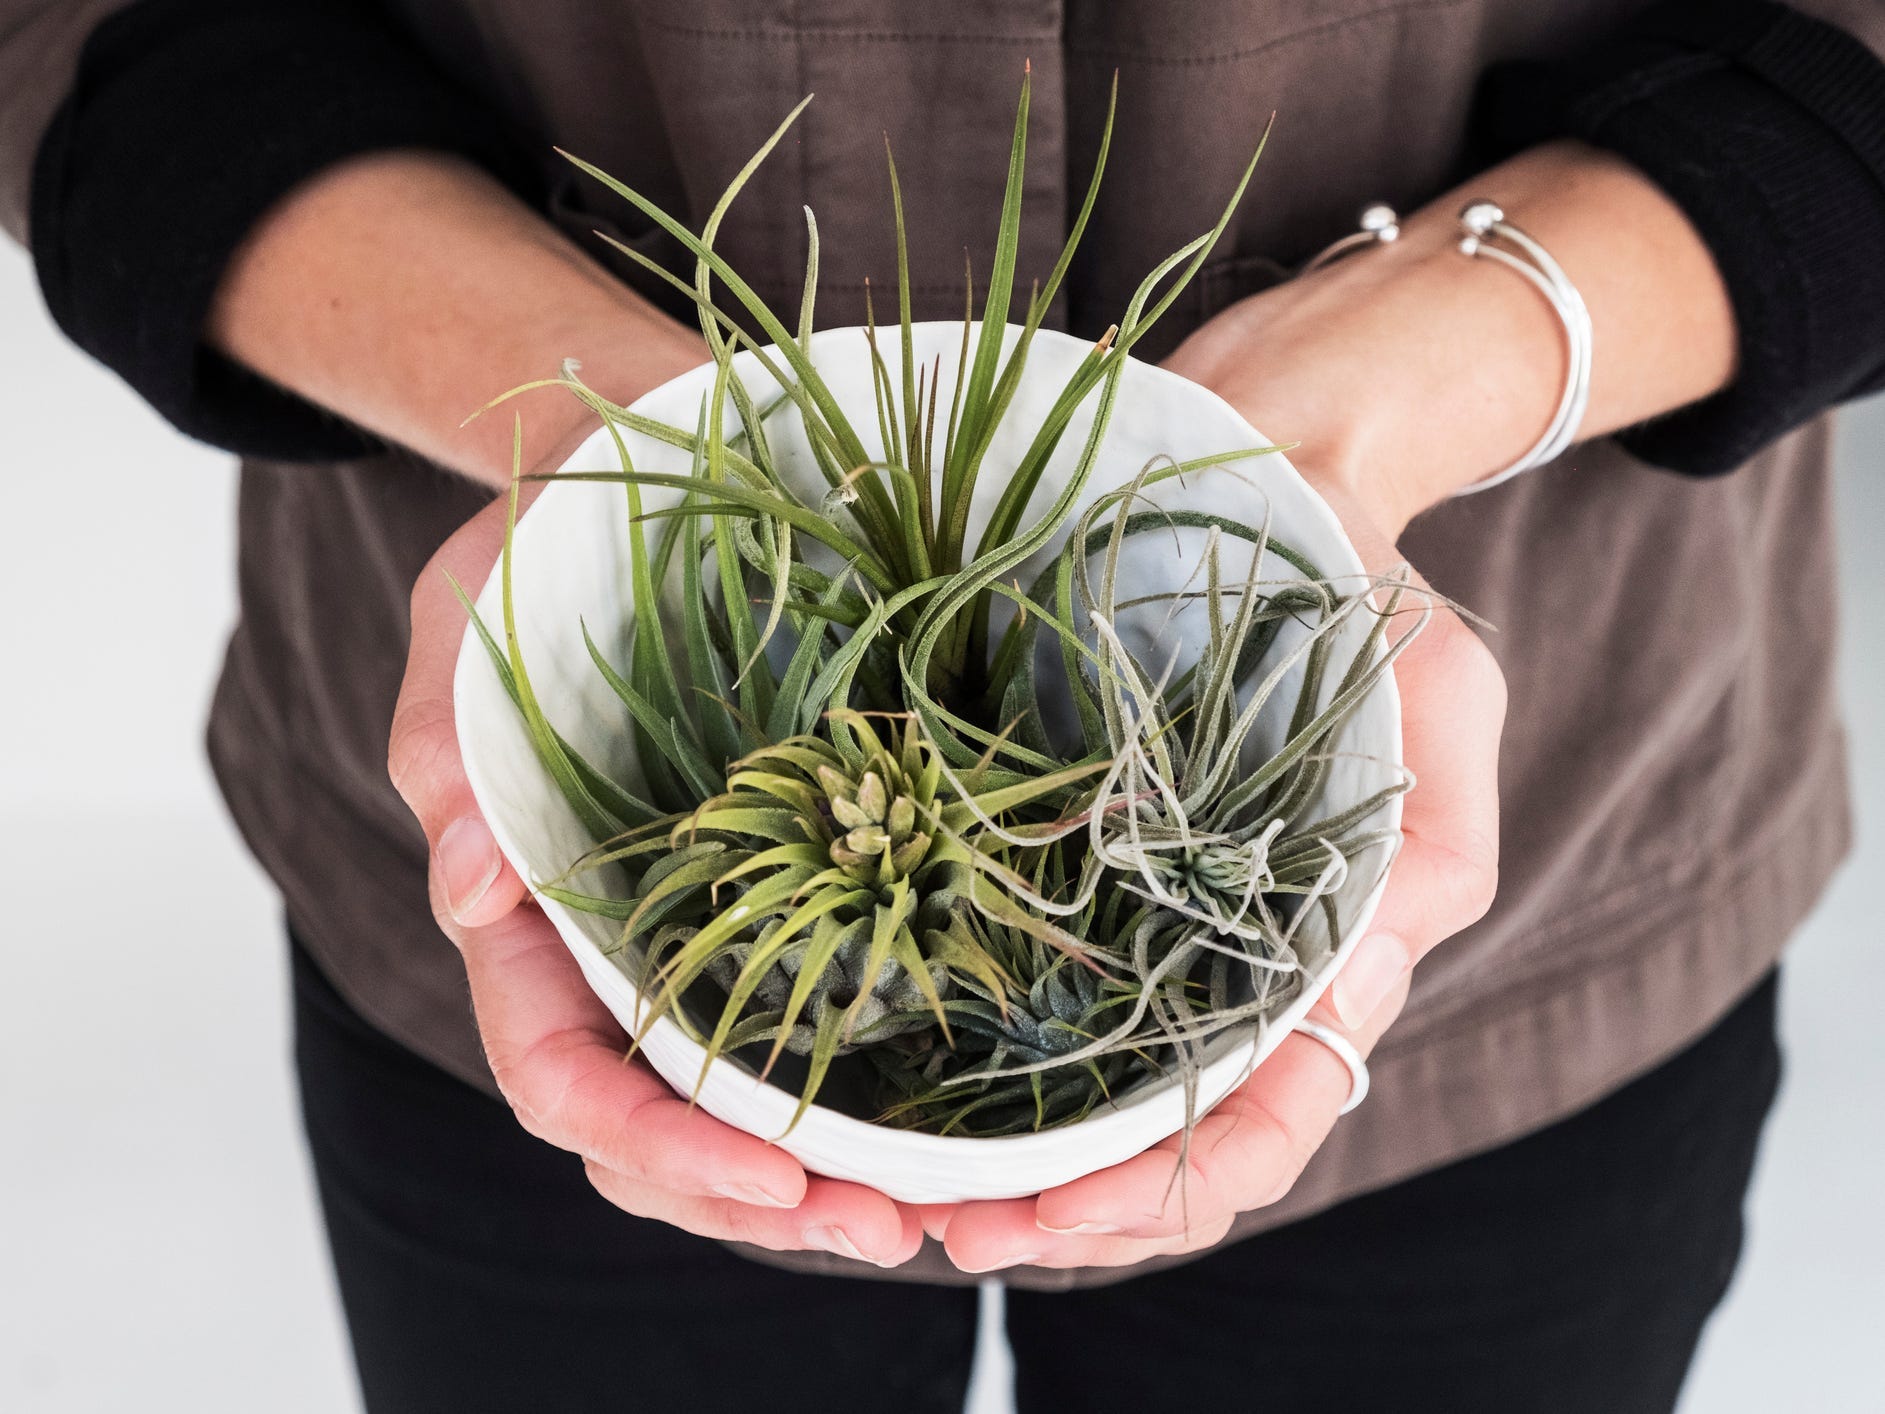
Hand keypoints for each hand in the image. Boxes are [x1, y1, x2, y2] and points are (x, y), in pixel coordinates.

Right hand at [388, 477, 924, 1267]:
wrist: (633, 495)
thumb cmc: (537, 554)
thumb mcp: (465, 619)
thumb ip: (445, 750)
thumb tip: (464, 894)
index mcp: (524, 909)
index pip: (556, 1068)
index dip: (650, 1139)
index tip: (768, 1174)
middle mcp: (605, 948)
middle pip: (648, 1126)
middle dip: (747, 1199)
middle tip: (884, 1229)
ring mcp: (686, 933)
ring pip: (722, 1108)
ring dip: (811, 1181)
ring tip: (927, 1218)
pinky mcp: (769, 899)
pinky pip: (796, 1026)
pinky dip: (853, 1096)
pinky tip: (942, 1129)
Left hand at [926, 239, 1511, 1267]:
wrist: (1265, 487)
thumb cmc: (1360, 587)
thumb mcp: (1437, 691)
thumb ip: (1430, 839)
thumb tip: (1362, 977)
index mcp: (1330, 949)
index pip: (1265, 1119)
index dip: (1170, 1188)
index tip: (1055, 1209)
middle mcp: (1229, 961)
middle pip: (1159, 1142)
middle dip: (1067, 1211)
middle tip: (950, 1231)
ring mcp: (1145, 923)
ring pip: (1084, 1097)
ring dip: (1004, 1168)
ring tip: (903, 1200)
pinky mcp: (1069, 869)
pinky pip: (1019, 993)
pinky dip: (968, 1063)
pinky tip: (893, 1088)